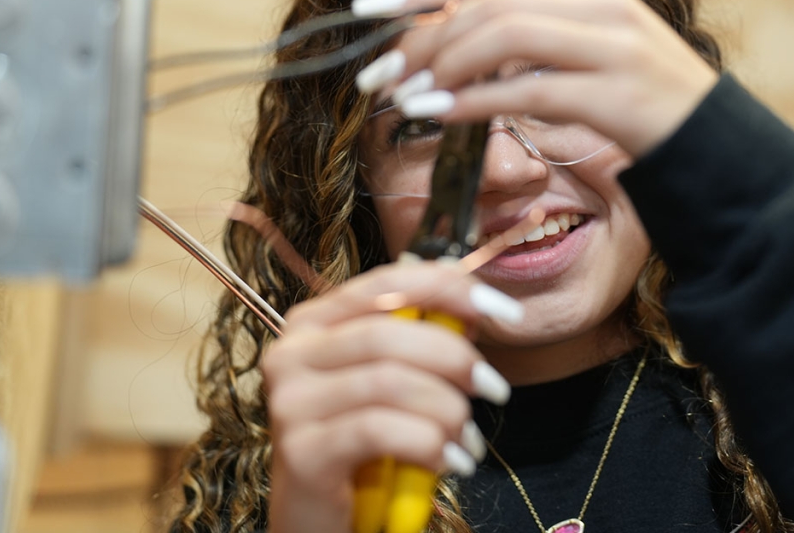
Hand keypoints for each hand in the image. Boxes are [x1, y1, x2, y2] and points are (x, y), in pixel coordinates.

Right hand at [262, 263, 518, 532]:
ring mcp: (291, 402)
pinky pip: (379, 430)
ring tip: (468, 439)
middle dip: (455, 357)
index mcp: (314, 323)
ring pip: (388, 382)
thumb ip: (422, 338)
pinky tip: (451, 462)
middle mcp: (292, 354)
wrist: (323, 520)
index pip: (385, 284)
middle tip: (494, 387)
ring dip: (447, 410)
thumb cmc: (366, 446)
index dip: (447, 287)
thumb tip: (476, 302)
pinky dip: (429, 443)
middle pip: (387, 334)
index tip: (503, 309)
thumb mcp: (394, 383)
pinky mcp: (301, 451)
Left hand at [356, 0, 717, 157]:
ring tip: (405, 97)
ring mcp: (612, 45)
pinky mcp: (617, 94)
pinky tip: (441, 115)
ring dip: (443, 65)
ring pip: (505, 35)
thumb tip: (457, 43)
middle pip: (488, 4)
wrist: (713, 146)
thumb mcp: (587, 56)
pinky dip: (475, 102)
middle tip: (379, 74)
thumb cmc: (642, 105)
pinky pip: (530, 90)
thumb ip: (534, 40)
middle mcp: (598, 4)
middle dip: (422, 37)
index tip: (371, 10)